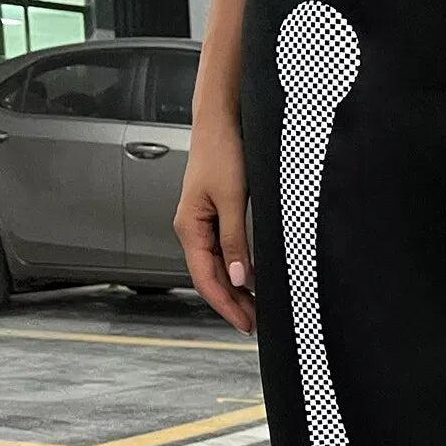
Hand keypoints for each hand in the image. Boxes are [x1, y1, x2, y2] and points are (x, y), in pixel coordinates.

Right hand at [174, 116, 254, 334]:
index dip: (225, 305)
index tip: (244, 323)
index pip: (205, 279)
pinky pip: (222, 251)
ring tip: (256, 307)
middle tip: (255, 323)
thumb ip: (235, 240)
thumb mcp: (233, 199)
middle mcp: (192, 228)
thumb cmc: (223, 152)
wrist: (220, 121)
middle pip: (210, 277)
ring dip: (235, 289)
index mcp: (189, 227)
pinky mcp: (214, 215)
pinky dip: (237, 269)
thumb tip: (239, 278)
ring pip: (217, 267)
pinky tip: (252, 279)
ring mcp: (202, 223)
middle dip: (232, 303)